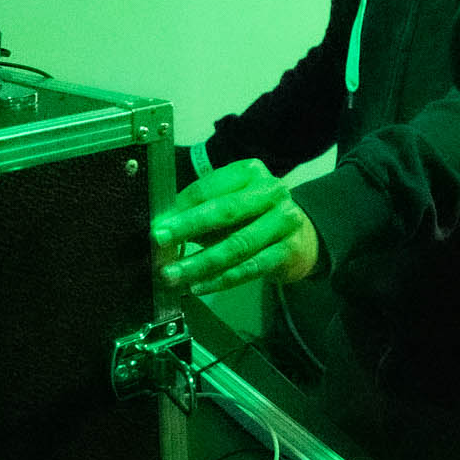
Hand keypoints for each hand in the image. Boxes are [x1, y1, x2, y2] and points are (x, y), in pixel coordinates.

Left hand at [149, 158, 319, 295]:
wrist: (301, 238)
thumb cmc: (253, 218)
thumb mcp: (229, 207)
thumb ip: (198, 214)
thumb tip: (162, 232)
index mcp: (250, 172)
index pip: (210, 187)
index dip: (181, 207)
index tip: (158, 225)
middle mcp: (271, 192)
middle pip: (226, 210)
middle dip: (189, 226)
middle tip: (160, 240)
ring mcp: (284, 221)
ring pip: (237, 244)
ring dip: (200, 262)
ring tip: (173, 274)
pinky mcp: (289, 250)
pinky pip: (250, 267)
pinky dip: (221, 279)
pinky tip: (199, 286)